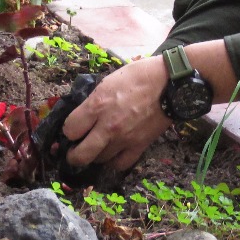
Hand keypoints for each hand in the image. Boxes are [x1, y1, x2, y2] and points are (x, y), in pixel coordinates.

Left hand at [63, 56, 170, 171]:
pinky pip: (121, 164)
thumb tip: (84, 113)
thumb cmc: (139, 75)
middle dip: (73, 155)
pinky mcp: (140, 145)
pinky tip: (113, 155)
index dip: (69, 130)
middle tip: (74, 151)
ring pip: (100, 160)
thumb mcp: (109, 81)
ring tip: (97, 148)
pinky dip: (114, 162)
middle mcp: (107, 126)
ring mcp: (124, 139)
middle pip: (80, 155)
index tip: (73, 128)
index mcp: (97, 105)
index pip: (70, 130)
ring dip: (95, 156)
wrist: (170, 82)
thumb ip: (94, 100)